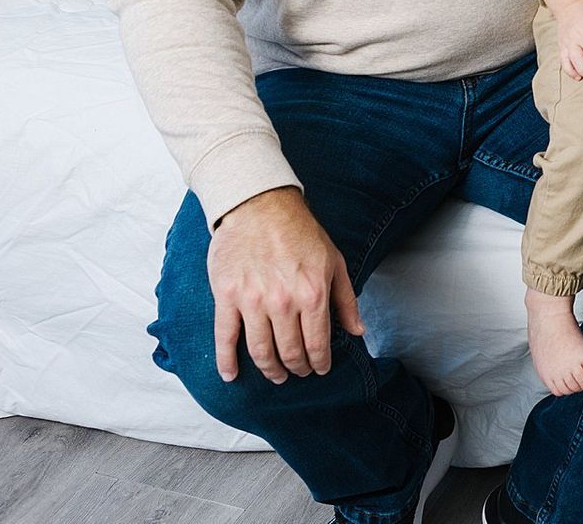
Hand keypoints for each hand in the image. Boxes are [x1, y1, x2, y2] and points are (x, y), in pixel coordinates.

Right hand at [208, 186, 362, 384]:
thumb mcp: (335, 262)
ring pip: (260, 351)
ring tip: (276, 375)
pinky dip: (226, 361)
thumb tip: (357, 331)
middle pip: (289, 352)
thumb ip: (346, 300)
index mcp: (312, 294)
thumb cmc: (301, 233)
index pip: (317, 344)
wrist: (261, 206)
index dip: (319, 363)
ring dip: (269, 370)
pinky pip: (224, 337)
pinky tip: (230, 375)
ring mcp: (252, 301)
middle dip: (296, 368)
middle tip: (297, 373)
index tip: (319, 369)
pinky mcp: (227, 296)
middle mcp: (283, 302)